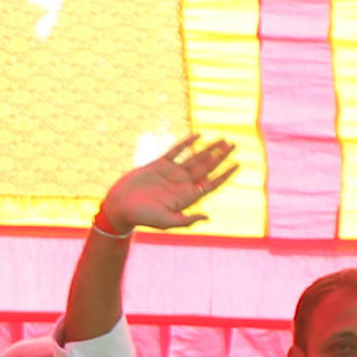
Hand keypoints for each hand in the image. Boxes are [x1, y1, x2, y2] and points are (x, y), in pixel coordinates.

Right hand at [96, 136, 238, 234]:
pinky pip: (176, 151)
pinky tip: (198, 136)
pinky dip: (187, 143)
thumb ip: (185, 220)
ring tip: (223, 140)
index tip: (237, 164)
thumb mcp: (165, 221)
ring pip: (195, 158)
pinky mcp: (158, 165)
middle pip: (206, 168)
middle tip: (234, 145)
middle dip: (221, 157)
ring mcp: (171, 174)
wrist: (119, 207)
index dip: (225, 174)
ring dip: (209, 149)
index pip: (211, 183)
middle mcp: (181, 184)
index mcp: (186, 197)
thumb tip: (207, 217)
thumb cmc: (141, 217)